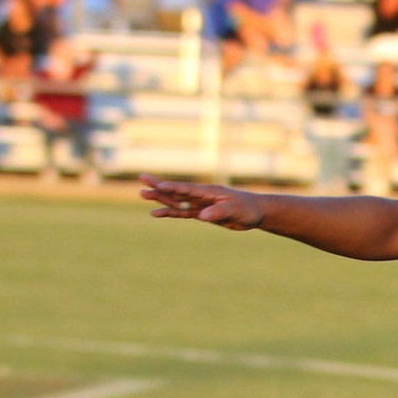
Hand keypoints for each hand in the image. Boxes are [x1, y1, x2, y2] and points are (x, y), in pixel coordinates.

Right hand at [140, 175, 263, 229]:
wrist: (255, 213)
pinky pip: (182, 212)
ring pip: (176, 201)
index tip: (157, 185)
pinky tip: (156, 213)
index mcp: (209, 192)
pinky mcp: (202, 213)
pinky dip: (170, 212)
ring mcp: (200, 204)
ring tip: (143, 195)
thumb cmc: (247, 208)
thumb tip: (202, 216)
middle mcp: (201, 196)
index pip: (186, 189)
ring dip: (161, 199)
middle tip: (142, 181)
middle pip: (176, 191)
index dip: (172, 187)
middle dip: (159, 187)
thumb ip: (218, 212)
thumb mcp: (234, 210)